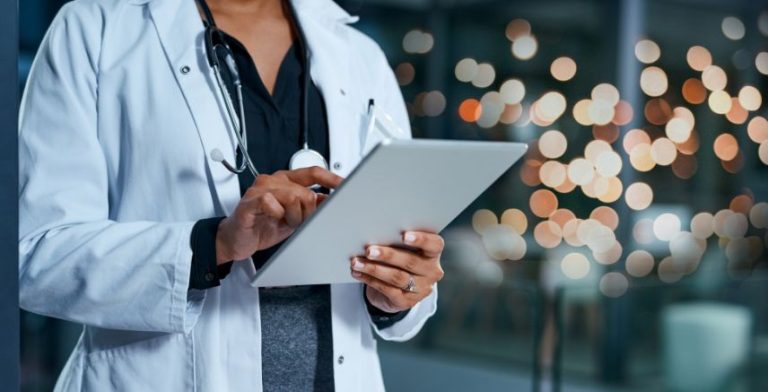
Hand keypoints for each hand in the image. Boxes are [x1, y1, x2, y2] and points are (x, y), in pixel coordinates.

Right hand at [216, 167, 342, 263]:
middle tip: (299, 222)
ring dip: (293, 216)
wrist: (236, 240)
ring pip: (292, 196)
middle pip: (306, 191)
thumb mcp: (294, 217)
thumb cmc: (263, 226)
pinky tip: (271, 219)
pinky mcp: (250, 200)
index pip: (314, 172)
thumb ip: (311, 207)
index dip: (332, 178)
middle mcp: (274, 180)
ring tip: (284, 223)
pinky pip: (271, 203)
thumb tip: (334, 203)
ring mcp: (261, 188)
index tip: (346, 186)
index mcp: (287, 181)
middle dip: (308, 212)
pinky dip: (277, 215)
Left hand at [350, 231, 444, 312]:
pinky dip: (370, 280)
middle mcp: (431, 272)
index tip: (404, 235)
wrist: (395, 289)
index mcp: (433, 254)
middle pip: (410, 261)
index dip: (421, 239)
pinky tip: (358, 273)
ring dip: (374, 269)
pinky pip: (388, 290)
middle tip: (369, 250)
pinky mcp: (407, 302)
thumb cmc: (398, 259)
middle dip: (388, 255)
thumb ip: (396, 242)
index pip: (434, 245)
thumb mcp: (402, 249)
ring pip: (397, 277)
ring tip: (357, 263)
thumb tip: (374, 234)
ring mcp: (421, 289)